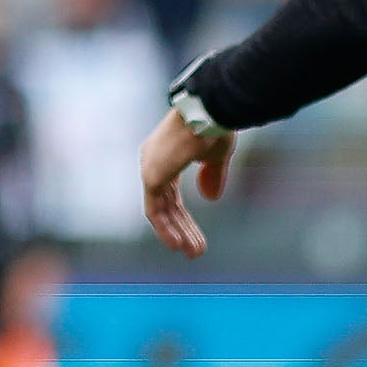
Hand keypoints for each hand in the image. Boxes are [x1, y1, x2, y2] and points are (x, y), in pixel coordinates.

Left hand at [140, 107, 236, 257]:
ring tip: (193, 253)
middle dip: (182, 229)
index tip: (196, 237)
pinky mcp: (151, 175)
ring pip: (160, 209)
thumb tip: (210, 198)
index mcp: (166, 155)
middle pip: (166, 204)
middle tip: (195, 251)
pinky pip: (154, 209)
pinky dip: (164, 228)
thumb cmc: (214, 126)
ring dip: (176, 233)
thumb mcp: (216, 155)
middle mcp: (153, 160)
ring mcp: (150, 167)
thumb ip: (212, 175)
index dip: (183, 217)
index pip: (170, 193)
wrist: (209, 113)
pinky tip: (177, 244)